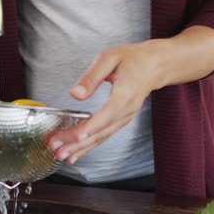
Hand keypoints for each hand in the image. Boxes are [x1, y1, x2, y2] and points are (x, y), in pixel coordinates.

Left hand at [48, 40, 166, 163]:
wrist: (155, 66)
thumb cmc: (132, 59)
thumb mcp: (109, 58)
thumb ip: (91, 77)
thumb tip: (75, 94)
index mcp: (124, 94)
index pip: (106, 115)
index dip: (90, 127)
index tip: (76, 136)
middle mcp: (126, 111)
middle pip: (101, 131)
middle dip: (78, 142)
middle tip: (58, 148)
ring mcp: (124, 118)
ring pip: (101, 137)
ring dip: (81, 148)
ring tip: (63, 155)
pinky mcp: (121, 121)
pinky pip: (104, 136)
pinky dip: (89, 146)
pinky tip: (76, 153)